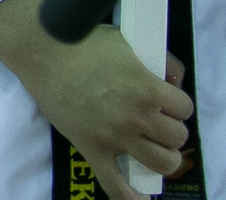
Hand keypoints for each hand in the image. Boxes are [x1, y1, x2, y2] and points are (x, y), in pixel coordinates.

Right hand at [0, 0, 190, 198]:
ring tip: (152, 148)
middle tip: (156, 121)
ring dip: (162, 157)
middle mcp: (137, 117)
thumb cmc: (82, 41)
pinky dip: (130, 196)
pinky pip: (116, 185)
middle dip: (170, 129)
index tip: (167, 102)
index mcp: (149, 89)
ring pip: (161, 163)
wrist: (40, 51)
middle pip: (177, 137)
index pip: (185, 108)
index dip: (177, 104)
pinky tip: (140, 197)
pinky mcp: (93, 149)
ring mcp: (116, 137)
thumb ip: (157, 60)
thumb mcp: (126, 41)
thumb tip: (174, 79)